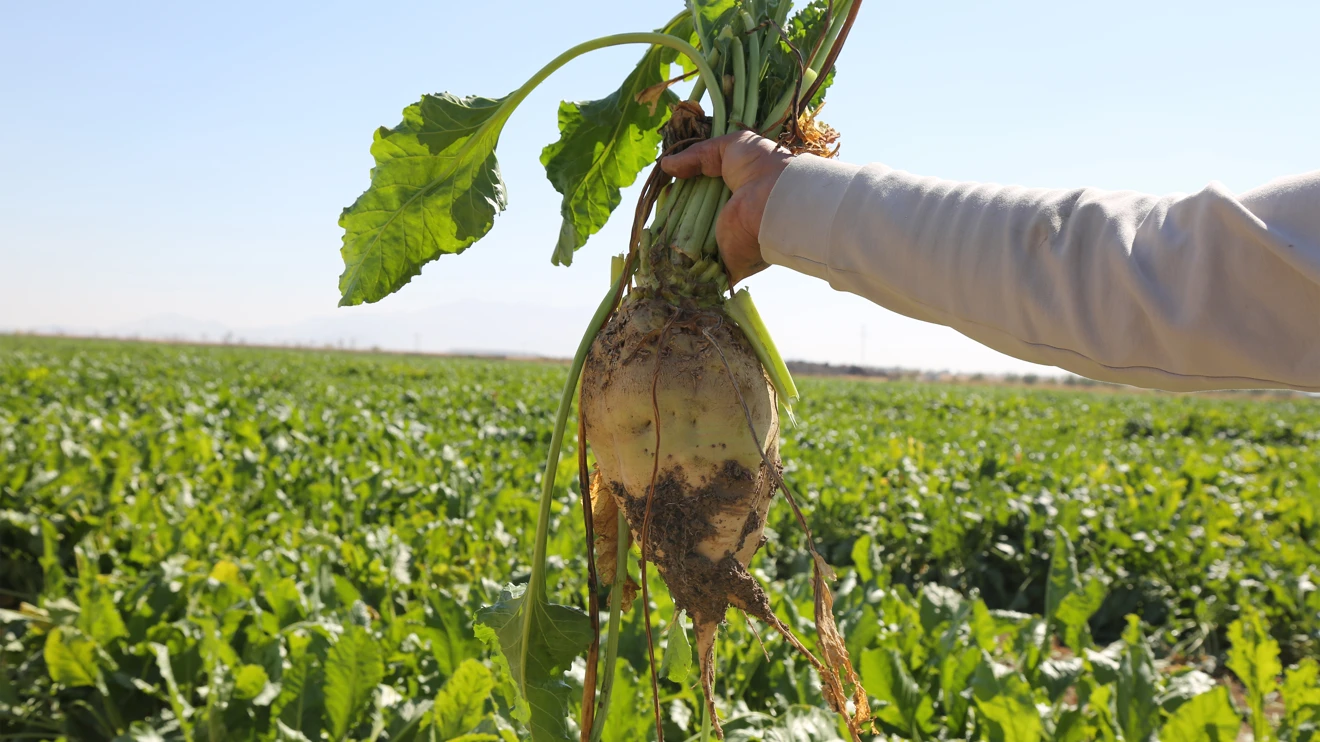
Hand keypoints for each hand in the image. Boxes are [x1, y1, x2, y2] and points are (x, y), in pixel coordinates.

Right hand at [660, 131, 792, 285]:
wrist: (774, 197)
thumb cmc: (760, 166)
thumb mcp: (730, 147)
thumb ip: (697, 154)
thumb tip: (666, 164)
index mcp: (735, 197)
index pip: (702, 200)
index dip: (683, 194)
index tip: (667, 190)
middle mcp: (732, 222)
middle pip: (695, 224)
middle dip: (675, 219)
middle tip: (659, 209)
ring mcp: (728, 245)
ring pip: (693, 248)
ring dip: (674, 243)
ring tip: (655, 230)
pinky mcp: (725, 264)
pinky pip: (699, 270)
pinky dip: (682, 267)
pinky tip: (662, 253)